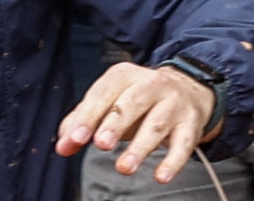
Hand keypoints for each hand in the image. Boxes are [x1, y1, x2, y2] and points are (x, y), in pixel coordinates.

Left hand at [57, 62, 218, 183]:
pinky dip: (173, 161)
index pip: (103, 93)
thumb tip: (63, 145)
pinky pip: (183, 144)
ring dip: (139, 147)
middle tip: (101, 143)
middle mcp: (150, 85)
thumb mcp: (110, 102)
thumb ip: (83, 121)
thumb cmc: (138, 100)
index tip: (77, 138)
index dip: (89, 116)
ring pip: (156, 125)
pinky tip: (160, 176)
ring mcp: (173, 104)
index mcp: (124, 76)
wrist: (187, 89)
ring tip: (123, 167)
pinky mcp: (190, 125)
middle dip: (115, 123)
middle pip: (131, 103)